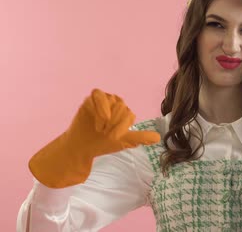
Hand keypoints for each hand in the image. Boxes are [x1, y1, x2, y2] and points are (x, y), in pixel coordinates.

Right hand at [29, 89, 160, 187]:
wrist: (83, 146)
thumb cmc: (104, 142)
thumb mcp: (124, 141)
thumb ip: (140, 137)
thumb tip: (158, 137)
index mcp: (126, 112)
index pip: (129, 115)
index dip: (121, 128)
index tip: (113, 138)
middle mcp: (117, 103)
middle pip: (121, 108)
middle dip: (113, 124)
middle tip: (104, 133)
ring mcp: (105, 99)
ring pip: (112, 101)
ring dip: (106, 117)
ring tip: (99, 128)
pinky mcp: (92, 98)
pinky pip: (99, 94)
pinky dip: (100, 106)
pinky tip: (98, 118)